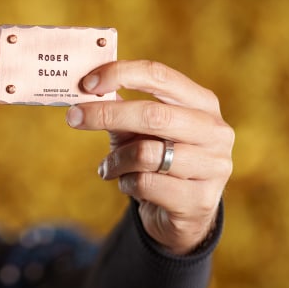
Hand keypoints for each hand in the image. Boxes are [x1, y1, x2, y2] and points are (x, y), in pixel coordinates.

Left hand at [65, 60, 233, 254]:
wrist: (183, 213)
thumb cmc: (158, 160)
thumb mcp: (139, 131)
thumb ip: (120, 108)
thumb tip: (84, 89)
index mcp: (202, 103)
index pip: (159, 75)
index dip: (120, 74)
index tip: (86, 83)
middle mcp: (215, 132)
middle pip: (153, 114)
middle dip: (106, 114)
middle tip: (73, 117)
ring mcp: (213, 167)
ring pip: (146, 154)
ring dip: (115, 160)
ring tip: (106, 167)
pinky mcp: (200, 200)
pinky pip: (146, 184)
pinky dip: (126, 183)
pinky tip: (127, 185)